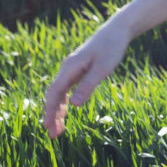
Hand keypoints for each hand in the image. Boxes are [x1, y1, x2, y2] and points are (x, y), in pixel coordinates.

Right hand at [42, 23, 130, 138]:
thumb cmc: (112, 48)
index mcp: (70, 68)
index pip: (55, 93)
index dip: (50, 111)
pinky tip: (66, 112)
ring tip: (58, 129)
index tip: (49, 127)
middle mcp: (67, 69)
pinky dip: (64, 101)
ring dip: (57, 110)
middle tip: (53, 135)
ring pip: (59, 93)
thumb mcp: (103, 68)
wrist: (117, 30)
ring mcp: (71, 69)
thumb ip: (88, 86)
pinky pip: (66, 89)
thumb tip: (74, 106)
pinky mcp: (78, 70)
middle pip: (54, 95)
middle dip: (51, 115)